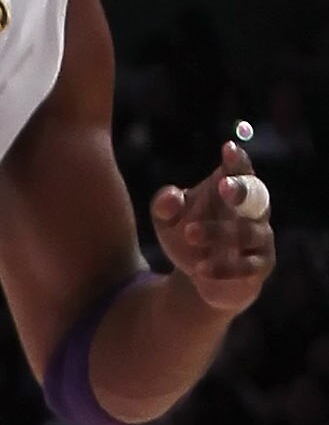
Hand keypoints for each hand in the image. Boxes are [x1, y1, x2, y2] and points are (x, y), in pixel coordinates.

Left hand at [152, 139, 274, 315]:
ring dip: (217, 231)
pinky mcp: (260, 266)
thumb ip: (164, 205)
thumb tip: (172, 196)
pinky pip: (246, 266)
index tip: (227, 147)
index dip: (236, 159)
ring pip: (246, 231)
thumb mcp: (166, 220)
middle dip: (241, 189)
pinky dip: (222, 266)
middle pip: (256, 195)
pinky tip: (200, 267)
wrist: (200, 277)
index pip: (239, 169)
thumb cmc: (188, 234)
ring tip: (189, 233)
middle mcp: (252, 211)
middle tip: (223, 185)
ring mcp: (260, 238)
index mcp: (230, 189)